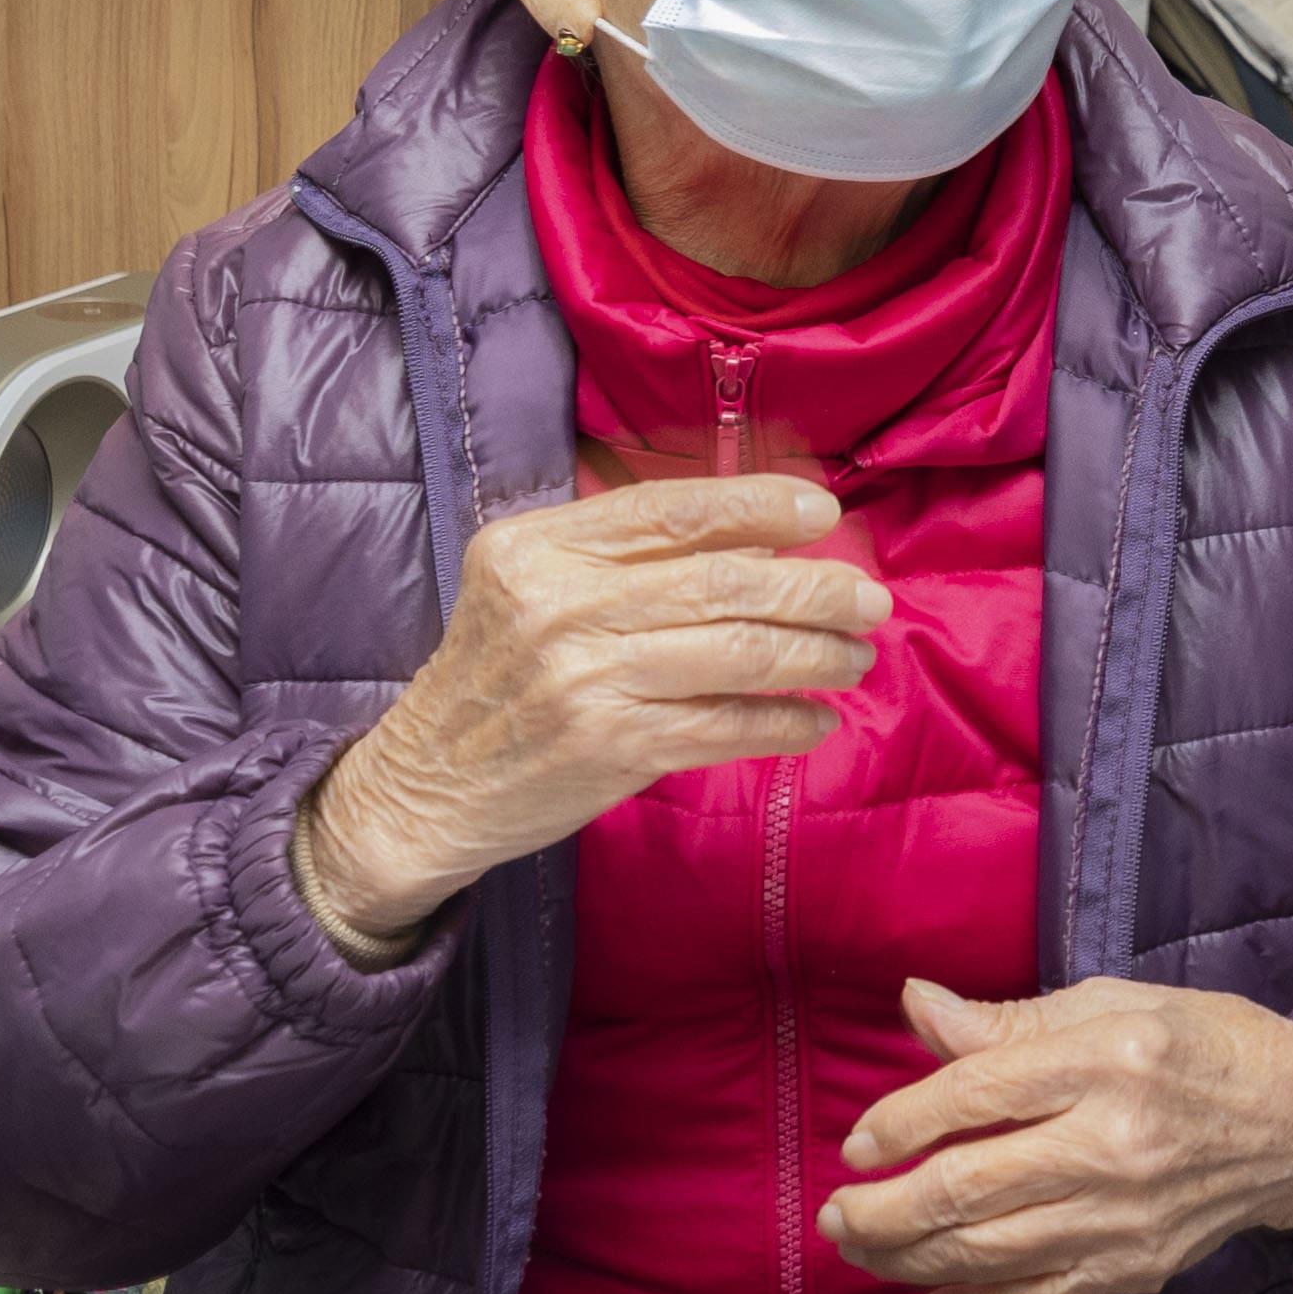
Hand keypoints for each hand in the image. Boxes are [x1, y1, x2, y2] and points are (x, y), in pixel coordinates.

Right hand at [292, 473, 888, 949]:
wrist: (422, 789)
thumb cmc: (493, 680)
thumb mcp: (527, 589)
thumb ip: (618, 556)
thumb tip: (757, 537)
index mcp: (538, 547)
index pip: (670, 509)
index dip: (757, 505)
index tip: (822, 509)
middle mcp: (560, 606)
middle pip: (722, 580)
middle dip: (813, 585)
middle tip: (869, 598)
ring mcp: (585, 679)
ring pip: (736, 653)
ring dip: (814, 655)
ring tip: (854, 656)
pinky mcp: (610, 749)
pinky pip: (724, 726)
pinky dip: (782, 723)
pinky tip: (813, 722)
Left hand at [820, 981, 1292, 1293]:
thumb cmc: (1206, 1048)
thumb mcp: (1115, 1005)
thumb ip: (1010, 1021)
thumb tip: (918, 1005)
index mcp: (1107, 1060)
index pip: (977, 1096)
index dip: (903, 1122)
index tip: (860, 1142)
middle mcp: (1113, 1144)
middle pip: (969, 1188)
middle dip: (883, 1208)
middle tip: (835, 1213)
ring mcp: (1124, 1218)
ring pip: (989, 1253)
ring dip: (908, 1260)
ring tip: (860, 1248)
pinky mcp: (1134, 1267)